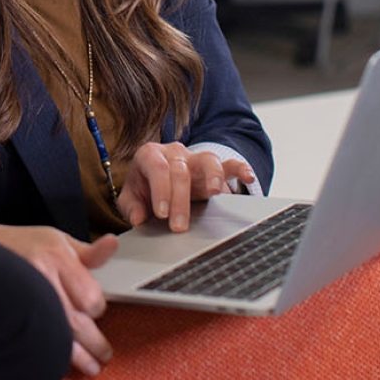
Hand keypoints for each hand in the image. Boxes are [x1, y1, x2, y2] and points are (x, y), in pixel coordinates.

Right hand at [0, 223, 117, 376]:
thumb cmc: (24, 244)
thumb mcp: (58, 240)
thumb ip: (89, 253)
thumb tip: (112, 244)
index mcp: (56, 258)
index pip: (91, 297)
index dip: (96, 309)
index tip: (94, 311)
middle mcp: (41, 279)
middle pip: (78, 323)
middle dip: (95, 342)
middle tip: (104, 352)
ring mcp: (25, 301)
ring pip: (60, 339)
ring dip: (81, 357)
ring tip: (93, 366)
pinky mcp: (14, 318)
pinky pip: (40, 343)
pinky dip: (54, 357)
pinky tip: (63, 364)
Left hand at [116, 143, 255, 232]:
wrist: (158, 180)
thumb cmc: (144, 189)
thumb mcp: (131, 198)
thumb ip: (131, 206)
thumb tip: (138, 218)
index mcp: (150, 155)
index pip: (157, 168)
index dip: (161, 190)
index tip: (161, 214)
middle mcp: (174, 152)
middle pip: (180, 171)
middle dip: (180, 200)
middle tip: (178, 226)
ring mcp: (195, 158)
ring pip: (207, 160)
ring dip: (212, 177)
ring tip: (214, 193)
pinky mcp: (214, 168)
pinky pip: (229, 164)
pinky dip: (239, 169)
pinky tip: (248, 178)